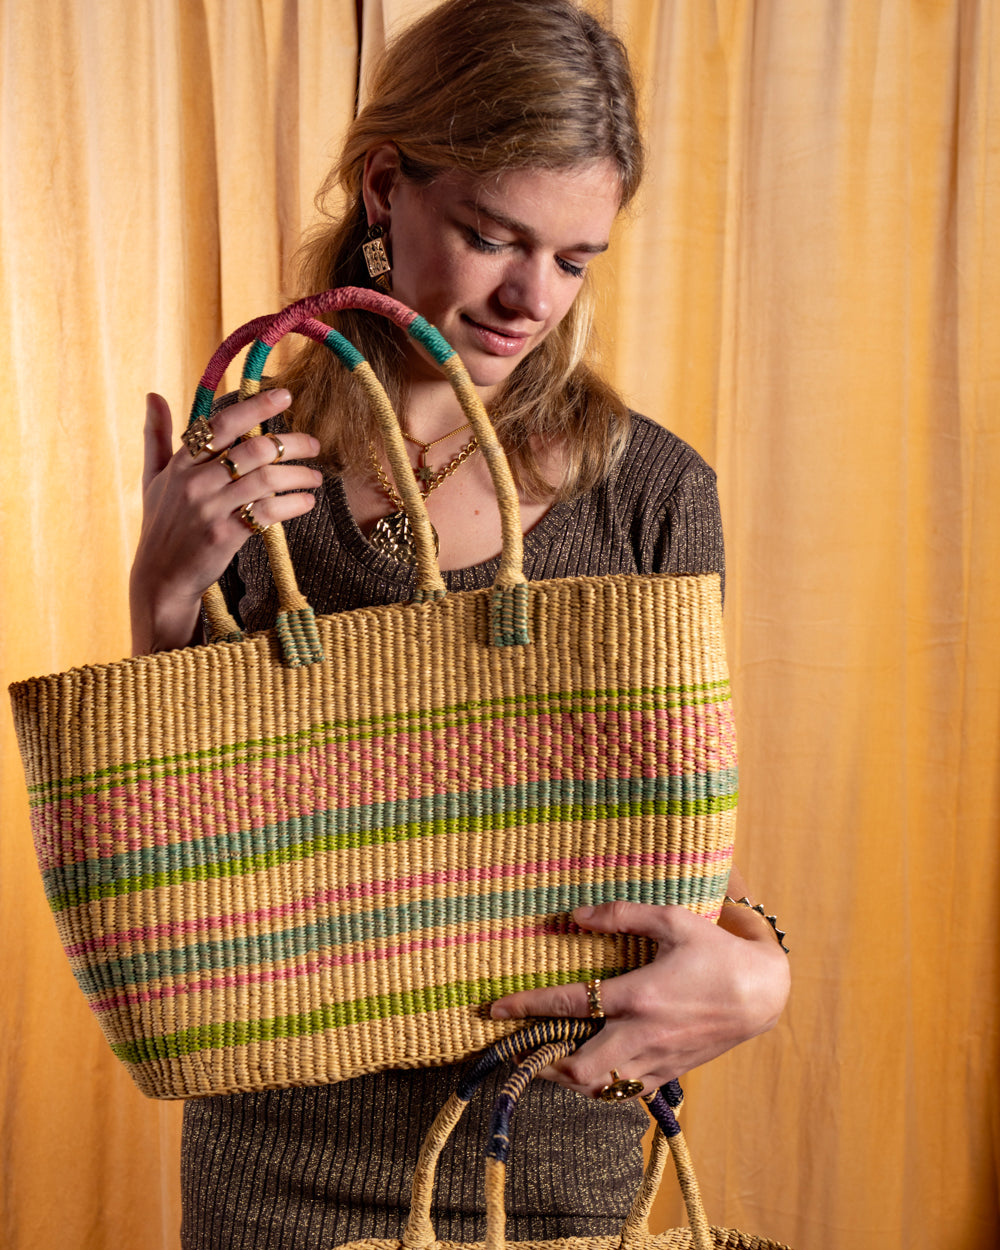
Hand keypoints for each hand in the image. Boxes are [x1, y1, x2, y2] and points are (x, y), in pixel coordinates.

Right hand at [130, 389, 322, 653]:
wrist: (161, 578)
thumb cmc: (162, 525)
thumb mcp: (153, 479)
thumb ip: (156, 436)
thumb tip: (153, 395)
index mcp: (182, 462)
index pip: (223, 424)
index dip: (256, 407)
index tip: (286, 396)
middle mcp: (195, 481)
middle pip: (254, 449)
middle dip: (290, 443)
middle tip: (313, 444)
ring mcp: (210, 508)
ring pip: (266, 479)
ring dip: (298, 475)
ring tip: (315, 477)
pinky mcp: (225, 535)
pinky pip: (268, 512)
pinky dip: (293, 504)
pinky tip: (306, 502)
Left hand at [489, 900, 789, 1097]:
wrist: (763, 993)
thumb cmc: (717, 951)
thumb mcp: (673, 919)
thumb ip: (621, 915)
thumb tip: (574, 915)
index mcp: (639, 994)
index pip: (570, 1004)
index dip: (526, 1007)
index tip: (495, 1008)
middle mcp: (643, 1034)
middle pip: (579, 1070)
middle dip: (543, 1064)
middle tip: (521, 1049)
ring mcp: (657, 1059)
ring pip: (600, 1090)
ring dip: (568, 1079)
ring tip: (547, 1060)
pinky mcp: (671, 1074)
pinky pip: (626, 1092)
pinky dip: (602, 1086)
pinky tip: (591, 1068)